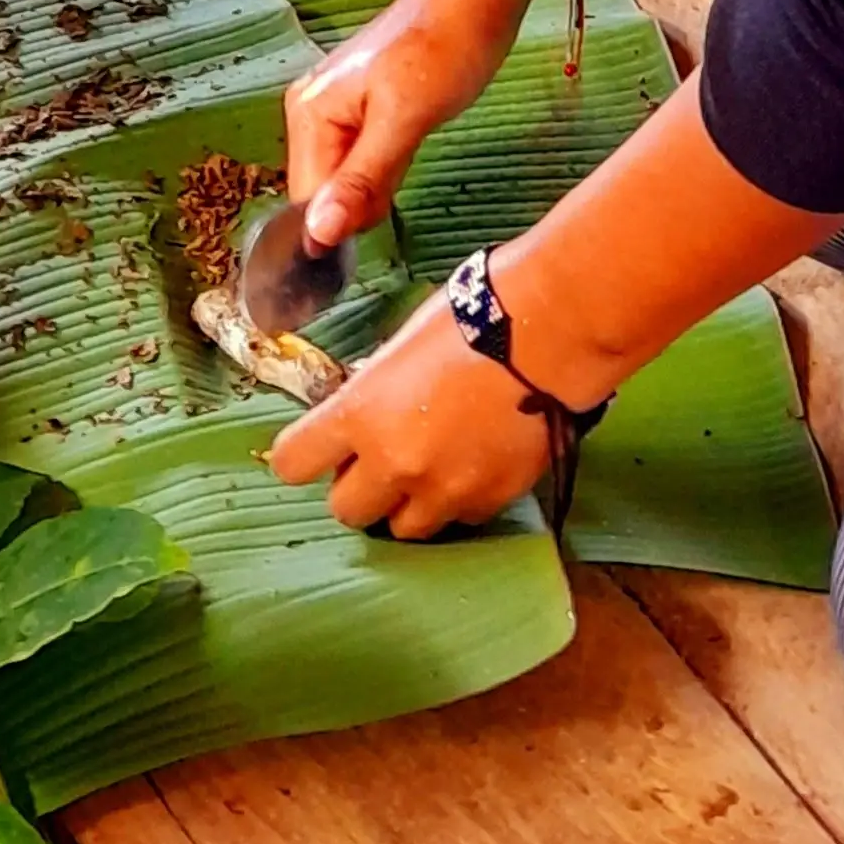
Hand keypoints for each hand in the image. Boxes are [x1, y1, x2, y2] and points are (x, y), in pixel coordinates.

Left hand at [269, 289, 562, 535]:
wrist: (550, 333)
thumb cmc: (473, 316)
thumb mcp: (402, 345)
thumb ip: (374, 388)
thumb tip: (361, 404)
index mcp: (359, 414)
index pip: (293, 463)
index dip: (302, 455)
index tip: (317, 447)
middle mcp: (393, 463)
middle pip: (345, 511)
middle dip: (358, 486)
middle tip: (379, 458)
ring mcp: (444, 489)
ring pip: (403, 527)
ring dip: (407, 502)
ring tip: (430, 466)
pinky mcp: (489, 500)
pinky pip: (458, 518)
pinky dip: (458, 500)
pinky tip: (474, 463)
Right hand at [285, 0, 536, 249]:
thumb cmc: (443, 47)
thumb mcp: (403, 121)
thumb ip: (360, 179)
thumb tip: (318, 234)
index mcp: (309, 113)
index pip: (307, 202)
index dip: (341, 223)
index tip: (384, 211)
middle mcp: (311, 111)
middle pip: (324, 193)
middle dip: (363, 199)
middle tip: (403, 162)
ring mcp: (335, 110)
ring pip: (347, 180)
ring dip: (377, 183)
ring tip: (408, 145)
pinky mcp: (363, 110)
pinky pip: (363, 161)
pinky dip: (386, 168)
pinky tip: (408, 143)